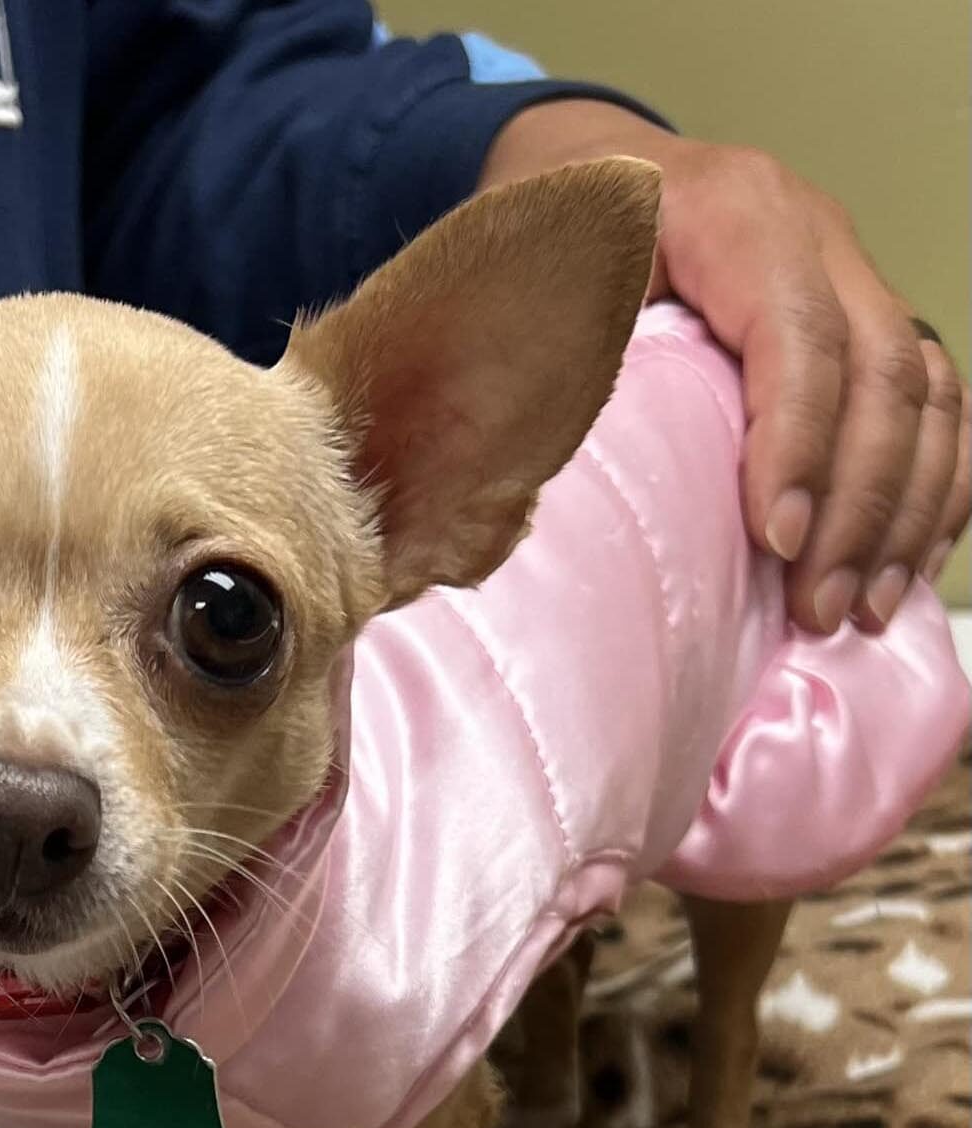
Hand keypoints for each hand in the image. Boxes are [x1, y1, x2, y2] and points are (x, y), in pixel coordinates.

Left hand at [481, 100, 969, 631]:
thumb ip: (564, 351)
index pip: (799, 334)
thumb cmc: (555, 232)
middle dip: (859, 506)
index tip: (778, 543)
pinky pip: (932, 401)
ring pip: (925, 391)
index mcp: (732, 212)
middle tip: (818, 610)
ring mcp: (850, 272)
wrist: (591, 171)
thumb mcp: (542, 275)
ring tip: (862, 611)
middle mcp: (814, 234)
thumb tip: (553, 478)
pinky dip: (930, 487)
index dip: (800, 443)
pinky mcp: (863, 316)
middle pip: (882, 370)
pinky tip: (904, 564)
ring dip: (903, 513)